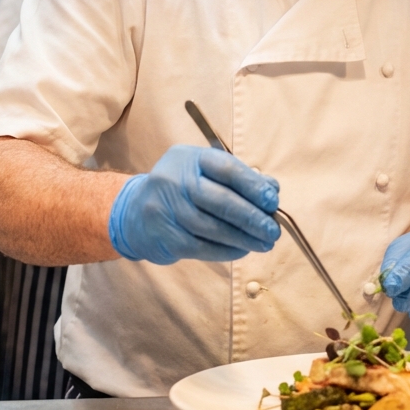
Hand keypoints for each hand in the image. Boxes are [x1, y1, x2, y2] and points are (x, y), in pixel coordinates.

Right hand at [108, 145, 280, 264]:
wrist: (135, 212)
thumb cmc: (182, 190)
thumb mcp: (204, 172)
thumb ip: (238, 178)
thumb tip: (272, 190)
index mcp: (189, 158)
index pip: (226, 168)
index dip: (253, 185)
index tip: (273, 201)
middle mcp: (174, 180)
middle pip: (220, 201)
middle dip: (252, 217)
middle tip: (273, 230)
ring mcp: (167, 209)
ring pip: (213, 227)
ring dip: (243, 238)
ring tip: (264, 244)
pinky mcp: (166, 236)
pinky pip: (202, 247)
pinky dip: (227, 250)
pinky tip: (242, 250)